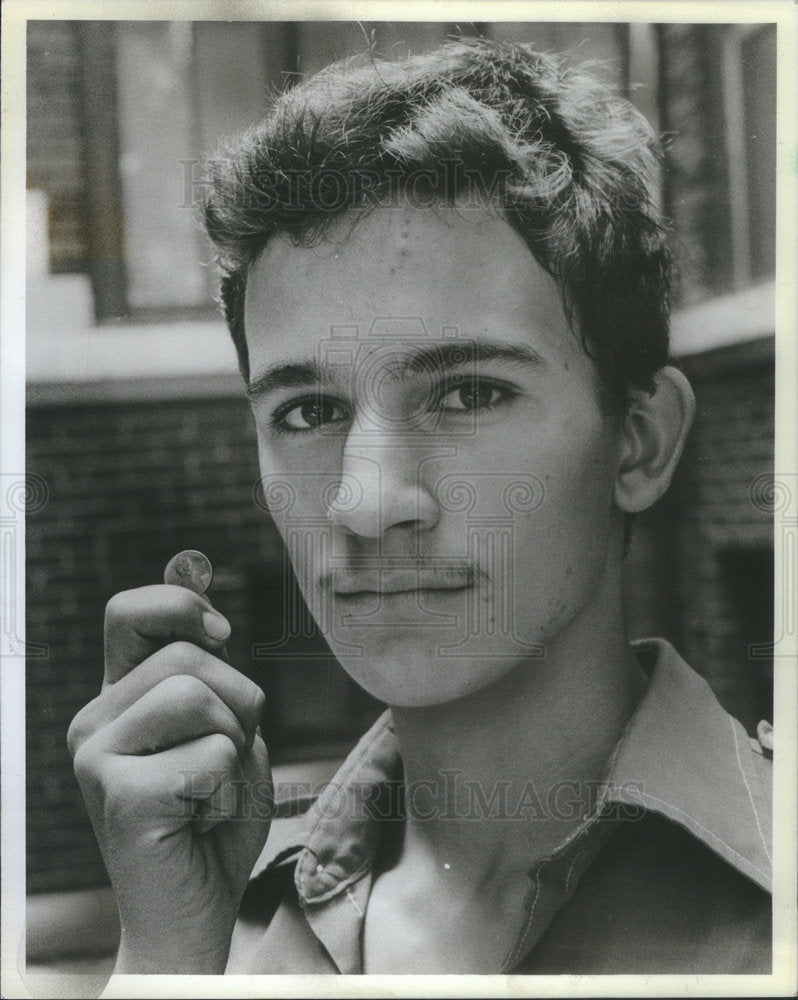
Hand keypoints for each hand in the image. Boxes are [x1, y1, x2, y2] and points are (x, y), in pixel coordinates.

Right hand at [67, 585, 271, 972]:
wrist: (196, 911)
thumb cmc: (215, 815)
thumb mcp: (223, 723)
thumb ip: (208, 659)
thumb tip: (194, 565)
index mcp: (119, 697)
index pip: (127, 611)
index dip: (180, 606)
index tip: (221, 634)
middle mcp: (95, 719)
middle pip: (189, 656)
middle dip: (239, 704)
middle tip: (224, 760)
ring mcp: (97, 756)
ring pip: (200, 697)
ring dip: (235, 745)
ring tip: (212, 788)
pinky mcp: (117, 794)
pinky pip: (210, 755)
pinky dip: (229, 788)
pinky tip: (201, 819)